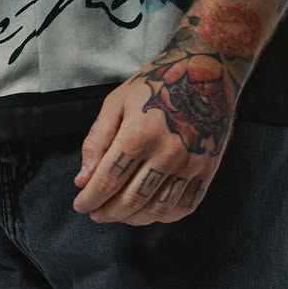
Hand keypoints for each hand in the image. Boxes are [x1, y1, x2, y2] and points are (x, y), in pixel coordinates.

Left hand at [71, 27, 246, 226]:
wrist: (205, 69)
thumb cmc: (156, 82)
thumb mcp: (117, 102)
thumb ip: (97, 141)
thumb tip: (83, 179)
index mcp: (138, 134)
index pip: (108, 180)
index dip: (90, 199)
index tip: (80, 206)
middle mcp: (165, 153)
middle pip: (131, 201)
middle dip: (107, 212)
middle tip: (96, 212)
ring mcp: (189, 164)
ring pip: (157, 210)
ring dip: (133, 219)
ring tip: (120, 213)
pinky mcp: (207, 169)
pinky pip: (184, 206)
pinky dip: (164, 216)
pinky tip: (150, 211)